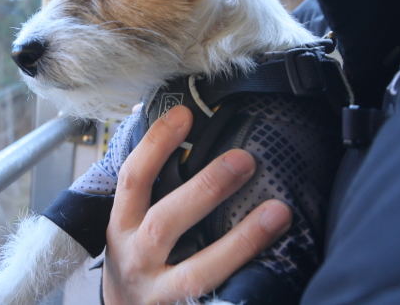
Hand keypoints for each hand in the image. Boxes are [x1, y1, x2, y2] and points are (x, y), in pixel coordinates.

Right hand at [102, 105, 292, 304]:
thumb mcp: (129, 225)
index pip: (133, 178)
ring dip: (241, 240)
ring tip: (278, 212)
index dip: (156, 144)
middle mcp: (135, 257)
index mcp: (121, 225)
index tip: (184, 114)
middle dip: (206, 188)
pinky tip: (276, 265)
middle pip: (165, 221)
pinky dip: (243, 281)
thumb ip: (151, 192)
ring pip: (198, 269)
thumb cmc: (134, 261)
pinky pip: (213, 297)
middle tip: (244, 160)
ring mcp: (159, 292)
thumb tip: (185, 134)